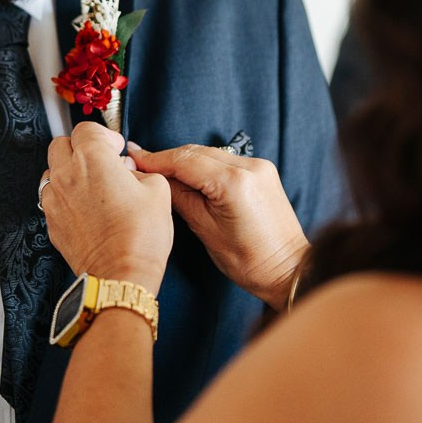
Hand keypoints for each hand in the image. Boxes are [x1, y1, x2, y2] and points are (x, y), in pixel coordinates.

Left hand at [41, 123, 173, 294]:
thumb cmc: (141, 235)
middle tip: (101, 162)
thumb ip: (139, 170)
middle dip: (80, 148)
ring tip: (91, 186)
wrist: (120, 275)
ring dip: (69, 172)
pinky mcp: (51, 222)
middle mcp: (66, 174)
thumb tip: (127, 170)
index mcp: (92, 158)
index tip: (116, 149)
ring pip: (52, 171)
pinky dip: (64, 196)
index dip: (104, 136)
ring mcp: (54, 199)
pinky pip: (52, 198)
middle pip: (61, 144)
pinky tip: (84, 208)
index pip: (86, 129)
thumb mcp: (158, 191)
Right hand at [126, 143, 307, 309]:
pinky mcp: (262, 171)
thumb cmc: (249, 260)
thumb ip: (179, 198)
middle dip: (167, 158)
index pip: (185, 160)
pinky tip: (187, 174)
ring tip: (158, 169)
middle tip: (139, 163)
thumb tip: (155, 179)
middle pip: (196, 152)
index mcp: (234, 183)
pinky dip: (203, 164)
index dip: (155, 159)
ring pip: (209, 153)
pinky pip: (223, 160)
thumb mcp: (205, 230)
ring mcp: (259, 166)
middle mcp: (249, 167)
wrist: (289, 269)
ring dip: (184, 160)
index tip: (133, 157)